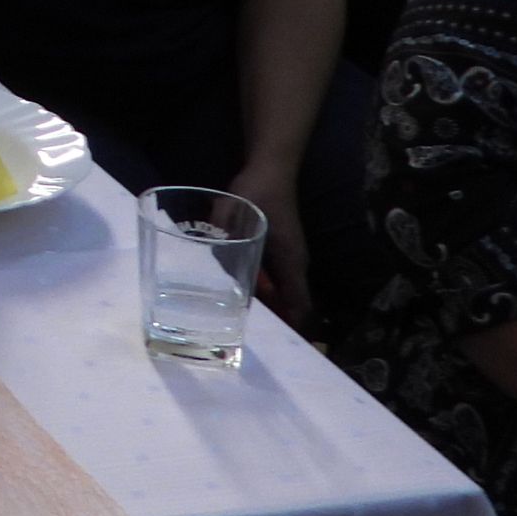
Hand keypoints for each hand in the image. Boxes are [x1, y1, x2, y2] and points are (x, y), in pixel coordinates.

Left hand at [226, 155, 311, 327]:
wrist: (271, 167)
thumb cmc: (256, 192)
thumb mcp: (234, 218)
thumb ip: (226, 245)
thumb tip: (217, 270)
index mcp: (290, 262)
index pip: (299, 307)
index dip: (291, 330)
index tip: (277, 348)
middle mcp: (296, 264)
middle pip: (292, 305)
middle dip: (276, 323)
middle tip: (250, 340)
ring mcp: (291, 257)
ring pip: (284, 293)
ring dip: (269, 307)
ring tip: (244, 324)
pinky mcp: (282, 249)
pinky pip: (277, 279)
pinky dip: (265, 290)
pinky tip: (242, 292)